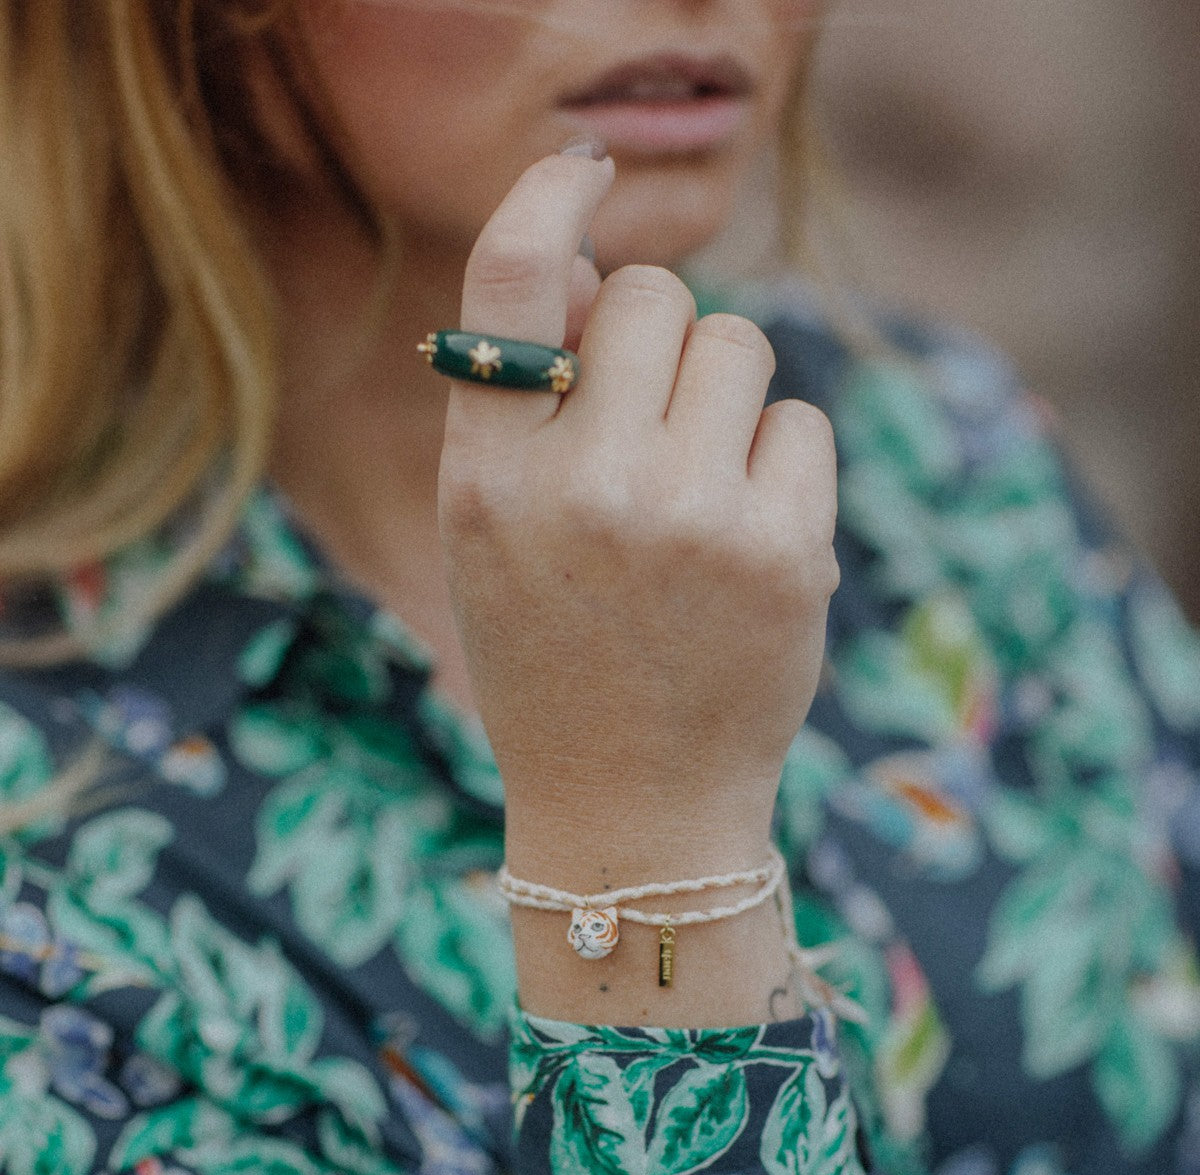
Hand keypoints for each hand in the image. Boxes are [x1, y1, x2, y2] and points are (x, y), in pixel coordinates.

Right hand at [438, 147, 837, 877]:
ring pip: (739, 346)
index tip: (581, 169)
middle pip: (653, 299)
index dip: (547, 200)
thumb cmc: (556, 660)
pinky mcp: (784, 552)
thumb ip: (521, 407)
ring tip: (698, 496)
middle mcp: (584, 488)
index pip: (505, 285)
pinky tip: (747, 543)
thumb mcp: (493, 540)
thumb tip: (586, 267)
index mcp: (489, 481)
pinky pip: (799, 422)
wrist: (634, 808)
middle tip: (652, 430)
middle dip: (659, 343)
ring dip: (724, 399)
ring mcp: (690, 519)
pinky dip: (778, 468)